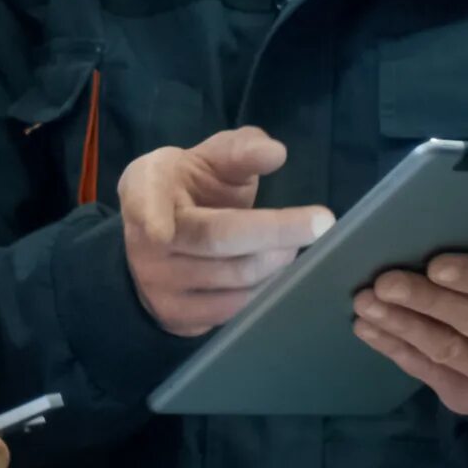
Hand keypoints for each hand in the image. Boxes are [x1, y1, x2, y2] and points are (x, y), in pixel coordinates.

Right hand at [120, 127, 334, 336]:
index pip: (145, 200)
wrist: (155, 242)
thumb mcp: (209, 160)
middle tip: (322, 223)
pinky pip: (234, 309)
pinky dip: (266, 289)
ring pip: (234, 278)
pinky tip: (279, 272)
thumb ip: (240, 150)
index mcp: (146, 187)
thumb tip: (274, 153)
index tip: (162, 232)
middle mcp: (145, 240)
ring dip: (277, 261)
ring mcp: (159, 284)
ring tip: (296, 244)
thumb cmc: (190, 190)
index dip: (151, 214)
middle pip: (216, 239)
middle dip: (276, 231)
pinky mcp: (179, 316)